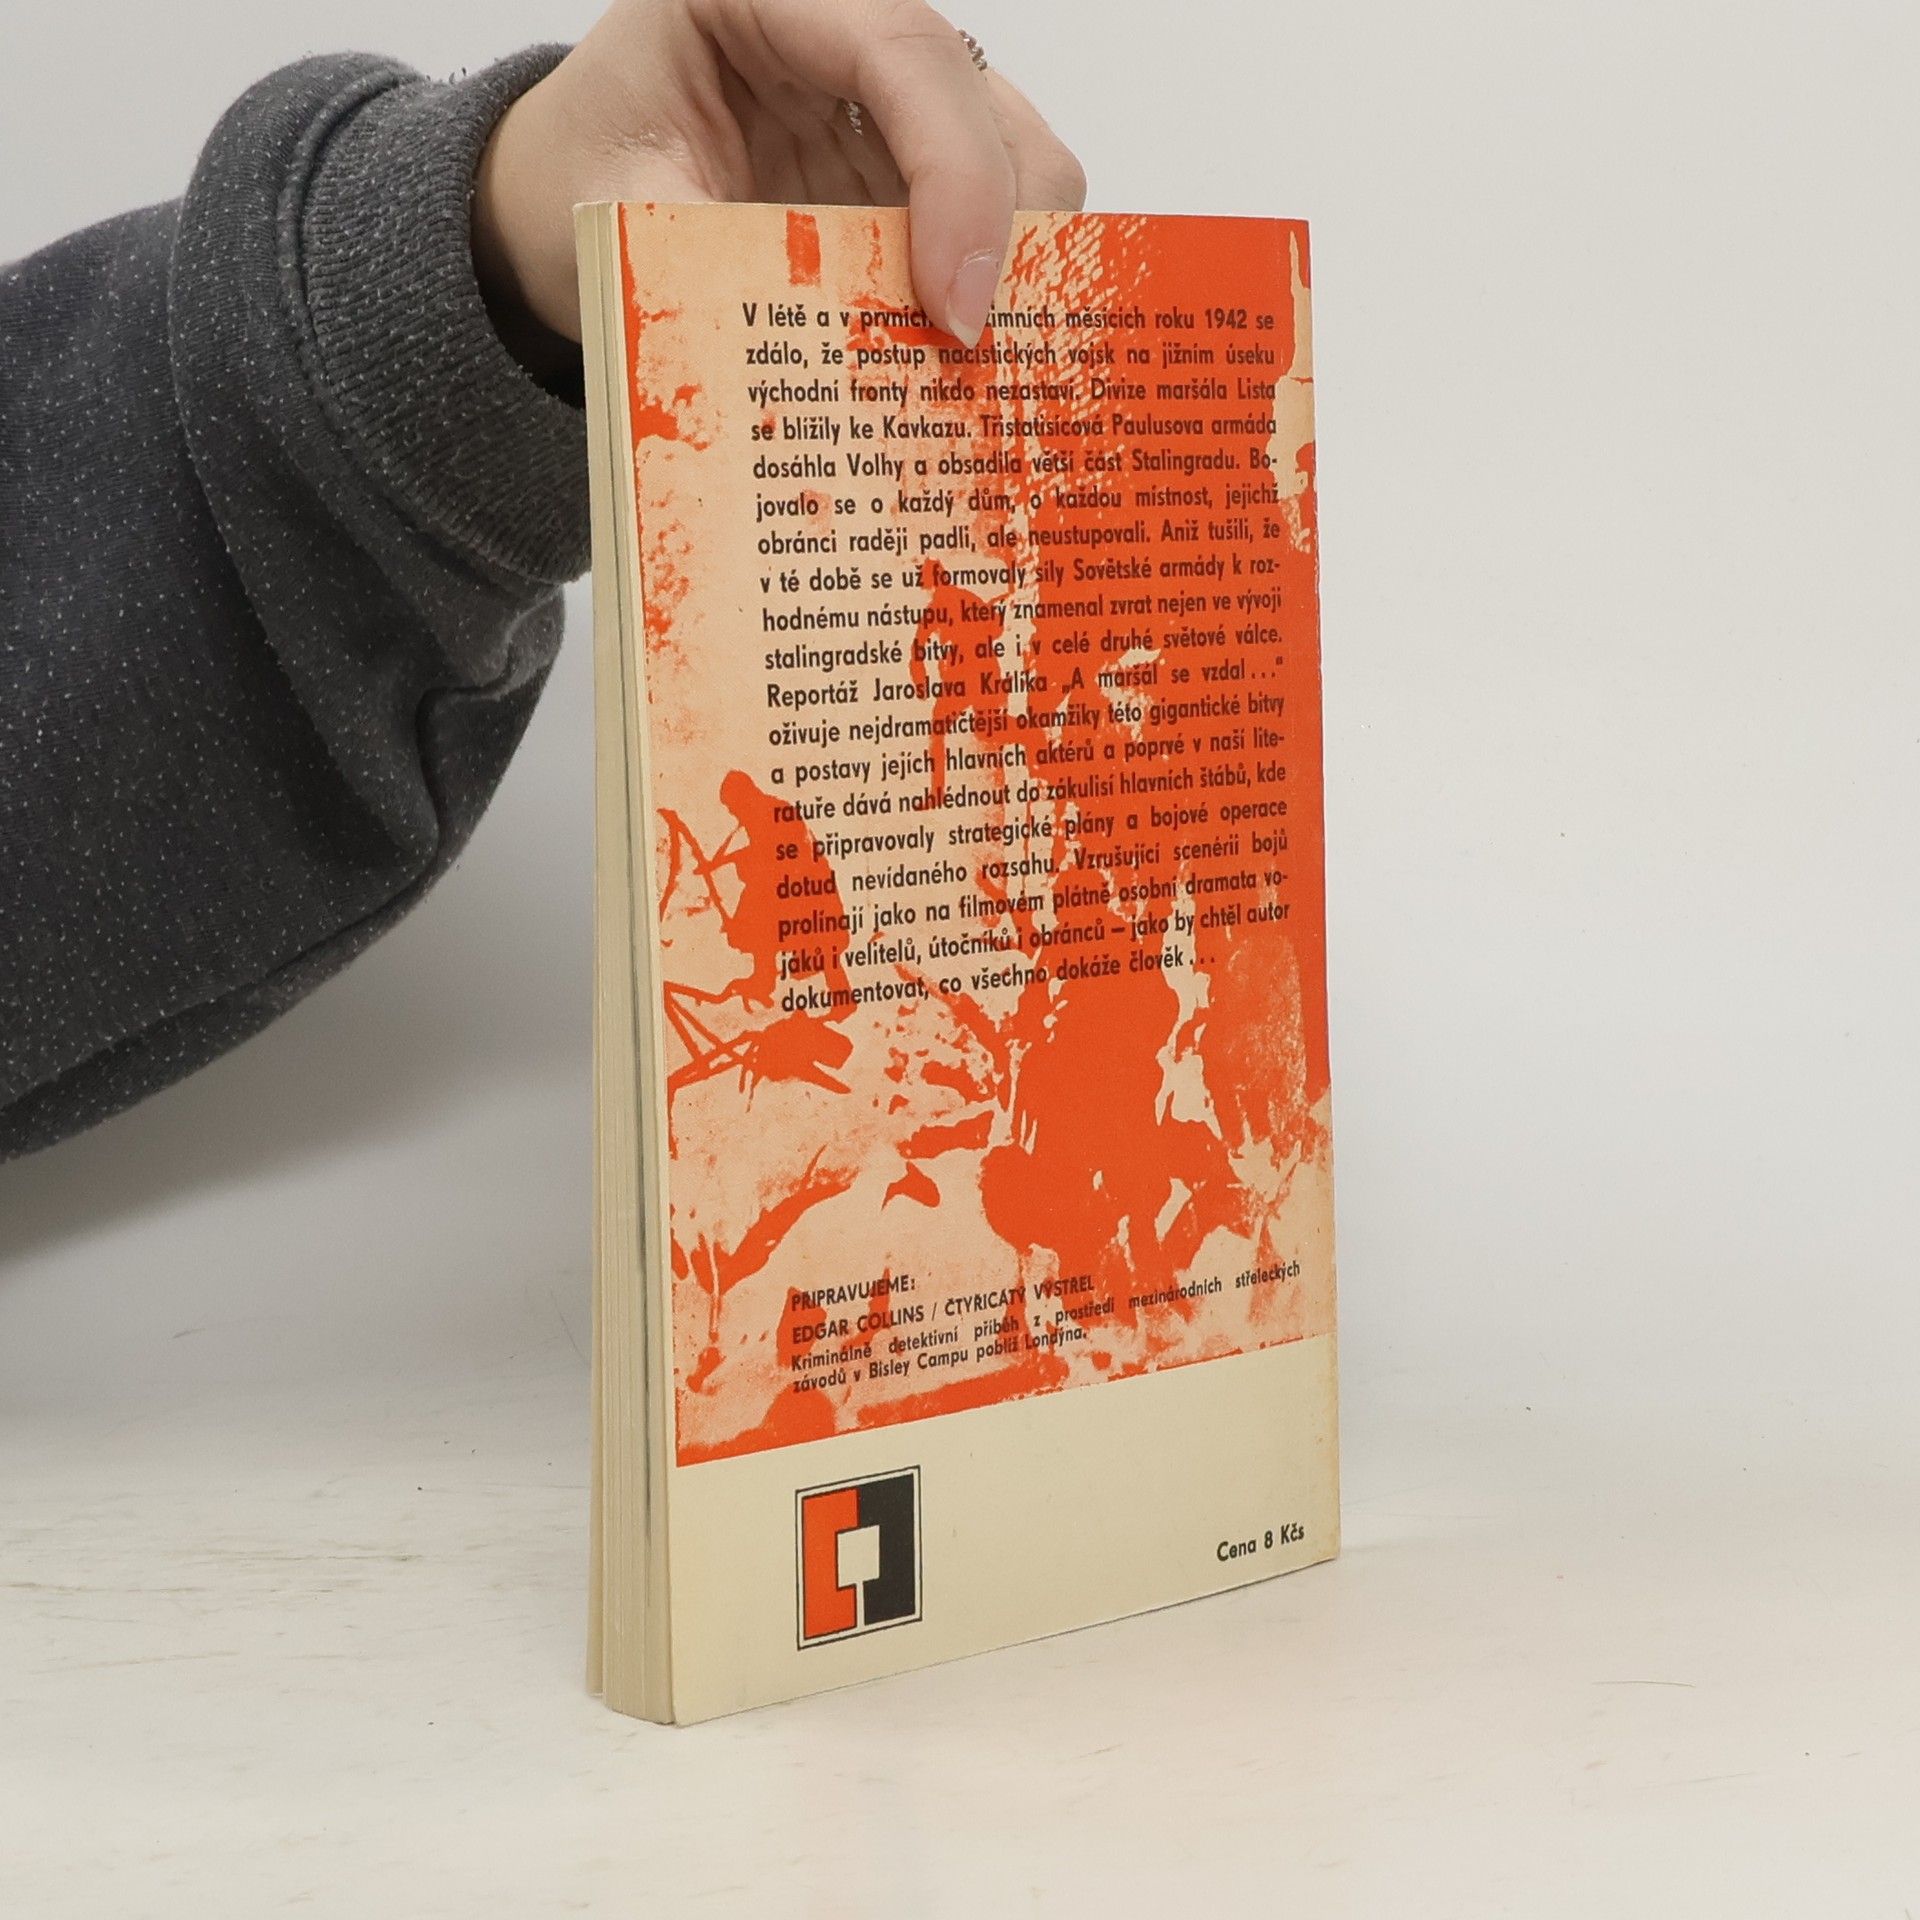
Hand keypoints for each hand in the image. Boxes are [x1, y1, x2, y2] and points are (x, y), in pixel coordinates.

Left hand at [472, 0, 1087, 378]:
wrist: (560, 191)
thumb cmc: (583, 178)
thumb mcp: (620, 217)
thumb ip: (720, 268)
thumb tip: (826, 374)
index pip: (903, 48)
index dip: (954, 174)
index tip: (955, 305)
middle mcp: (848, 27)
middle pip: (984, 103)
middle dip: (1009, 233)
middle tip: (984, 357)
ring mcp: (892, 99)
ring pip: (1017, 158)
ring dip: (1019, 271)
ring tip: (988, 372)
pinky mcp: (912, 167)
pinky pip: (995, 217)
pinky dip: (998, 292)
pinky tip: (975, 360)